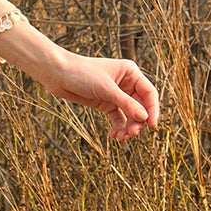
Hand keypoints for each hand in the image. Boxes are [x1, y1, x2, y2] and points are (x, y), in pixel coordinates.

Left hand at [0, 18, 158, 141]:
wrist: (57, 74)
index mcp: (131, 73)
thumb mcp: (106, 89)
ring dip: (128, 127)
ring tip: (120, 138)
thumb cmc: (81, 74)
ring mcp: (116, 94)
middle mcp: (126, 83)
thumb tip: (144, 118)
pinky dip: (118, 127)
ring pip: (130, 115)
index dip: (153, 110)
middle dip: (137, 122)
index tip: (151, 126)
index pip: (149, 93)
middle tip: (131, 134)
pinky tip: (113, 136)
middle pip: (140, 107)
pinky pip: (118, 118)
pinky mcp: (105, 103)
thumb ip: (126, 103)